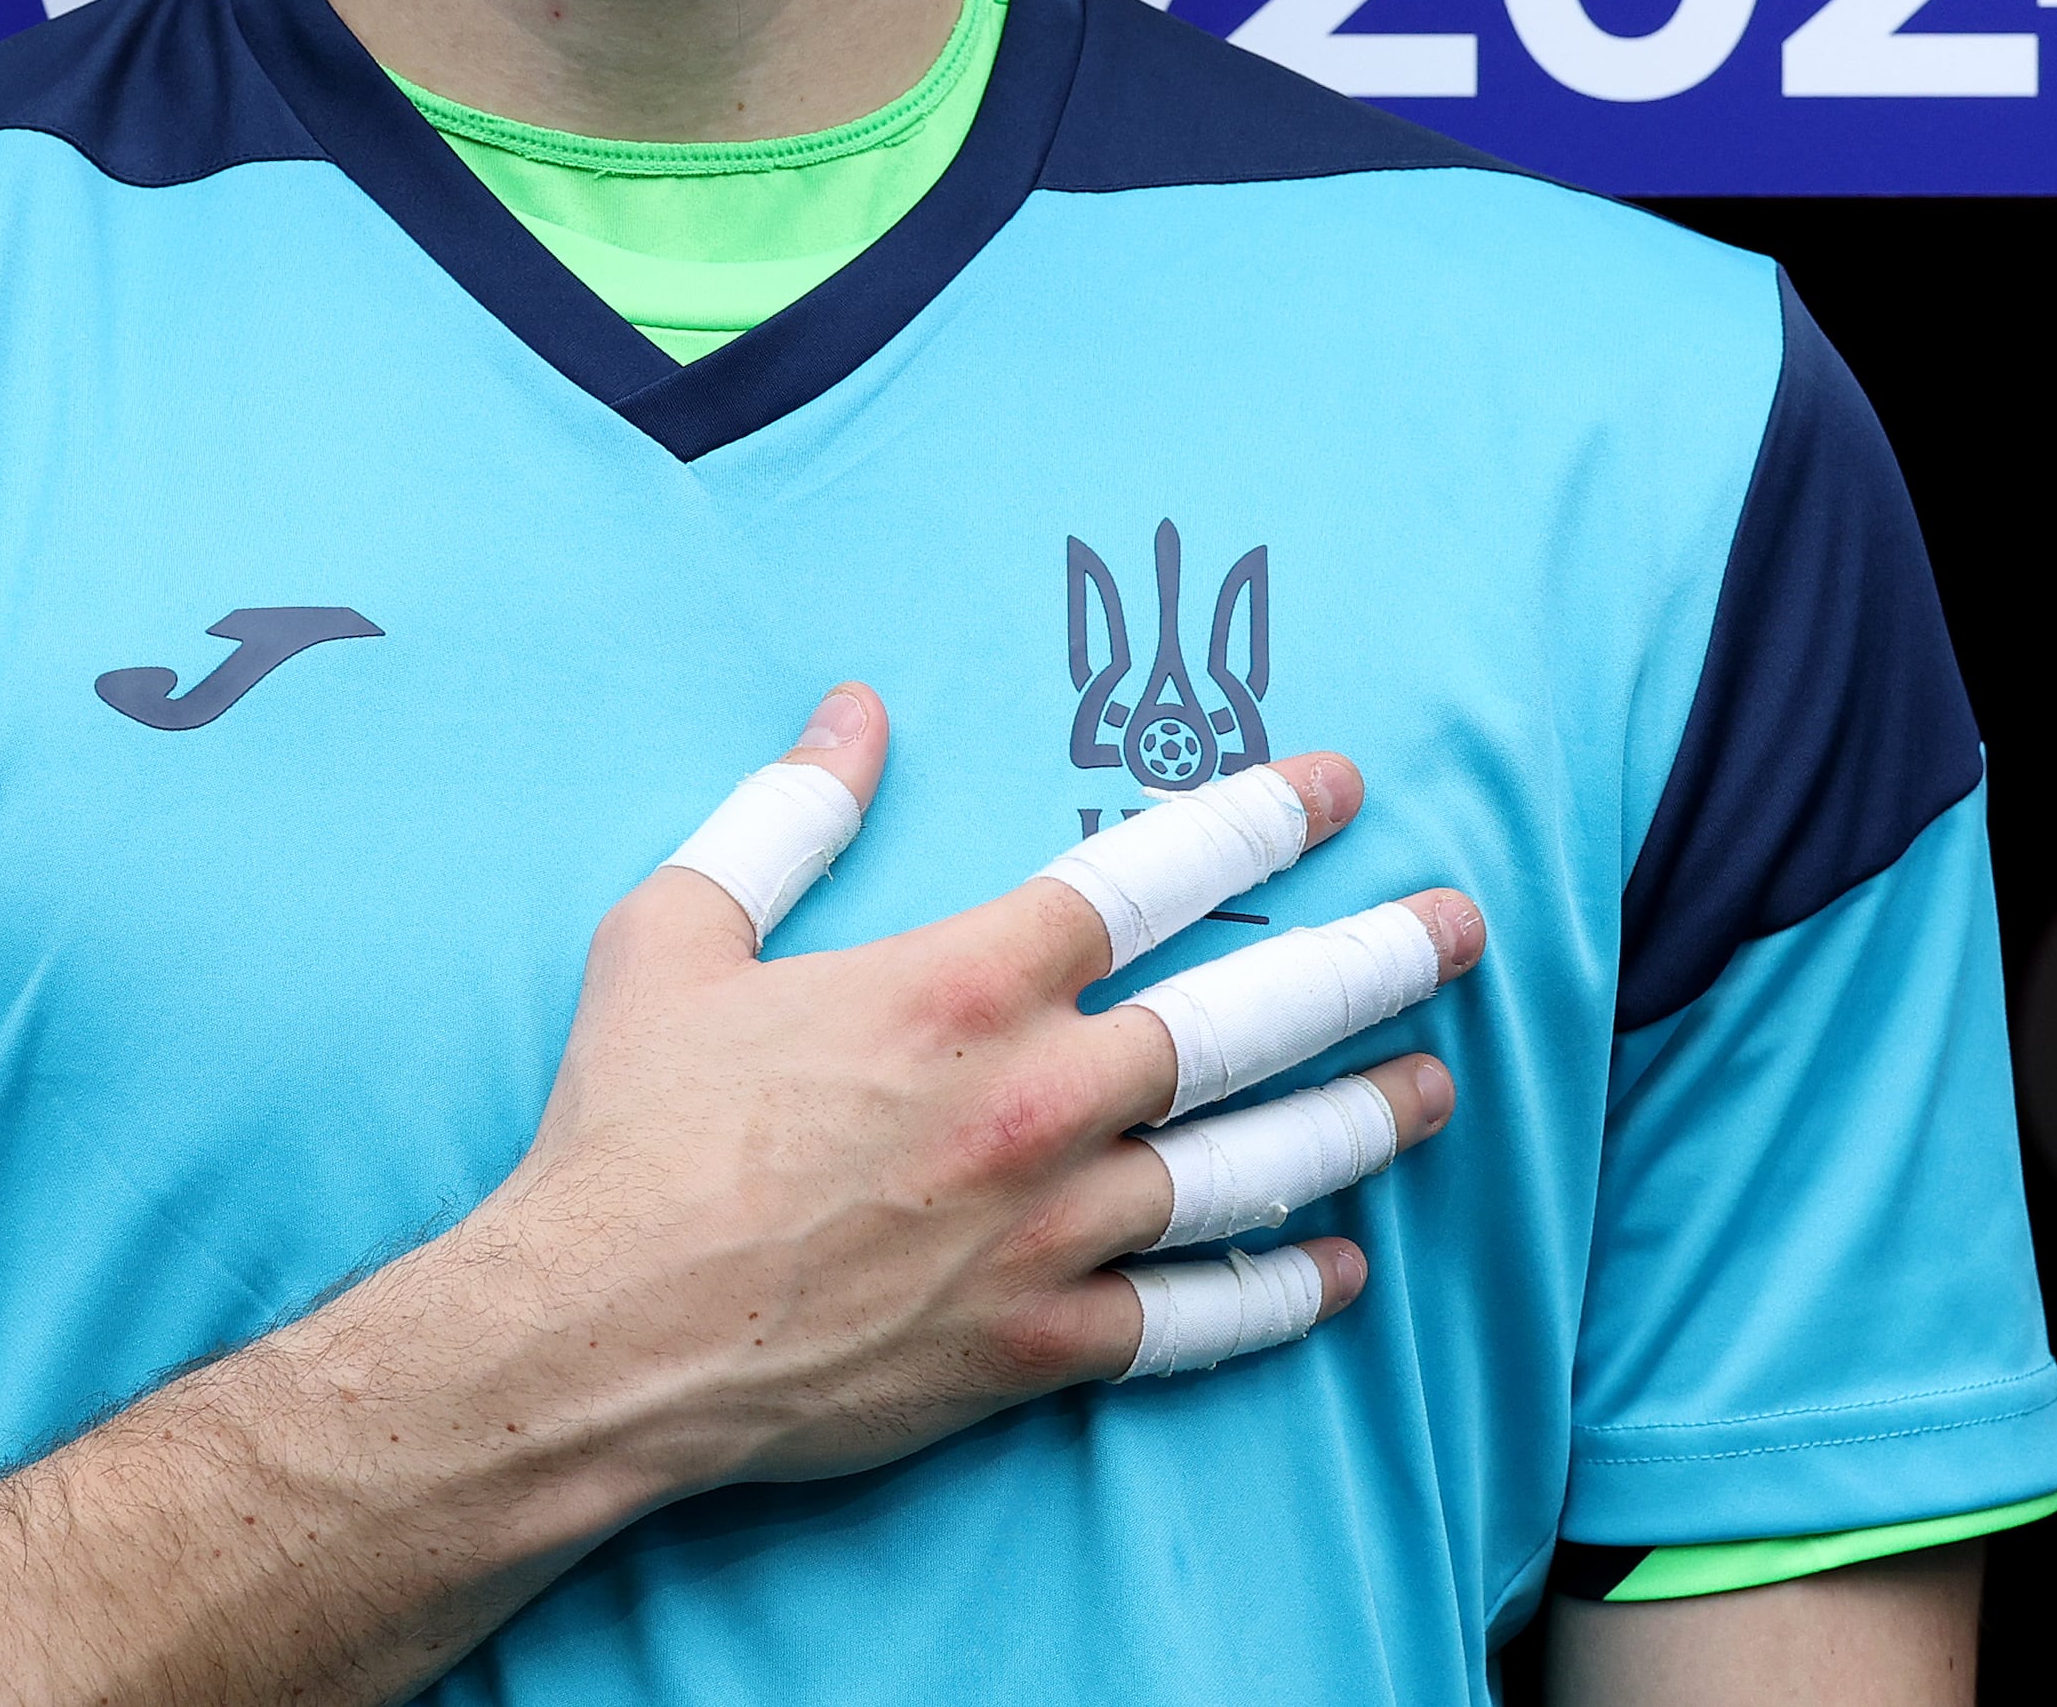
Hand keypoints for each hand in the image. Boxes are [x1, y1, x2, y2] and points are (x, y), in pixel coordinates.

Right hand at [411, 683, 1486, 1509]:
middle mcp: (1034, 1100)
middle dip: (1371, 960)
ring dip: (1358, 1121)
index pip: (1150, 874)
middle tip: (1460, 929)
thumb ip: (783, 817)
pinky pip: (1195, 1317)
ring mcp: (1048, 1232)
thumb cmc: (627, 1130)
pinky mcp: (1034, 1347)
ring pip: (1251, 1168)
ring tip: (1433, 1087)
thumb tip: (853, 710)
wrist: (596, 1335)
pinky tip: (1337, 1272)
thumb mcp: (675, 931)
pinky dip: (1278, 1293)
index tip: (1344, 786)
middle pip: (1249, 1018)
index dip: (1261, 818)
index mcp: (959, 983)